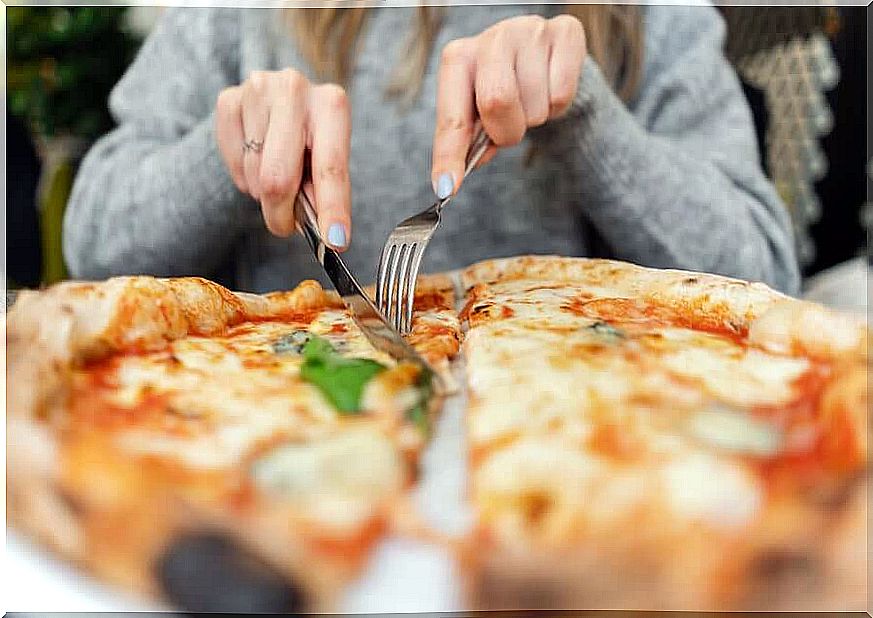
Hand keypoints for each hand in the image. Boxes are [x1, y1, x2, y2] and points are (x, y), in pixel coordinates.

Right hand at [215, 69, 351, 248]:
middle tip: (285, 224)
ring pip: (253, 174)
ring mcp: (258, 91)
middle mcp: (295, 90)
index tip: (335, 241)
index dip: (332, 208)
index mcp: (331, 105)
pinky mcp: (228, 99)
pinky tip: (255, 160)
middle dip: (280, 213)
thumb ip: (326, 191)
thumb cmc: (309, 139)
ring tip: (274, 174)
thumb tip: (326, 233)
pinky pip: (232, 161)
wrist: (277, 101)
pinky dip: (243, 175)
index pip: (330, 167)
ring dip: (262, 191)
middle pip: (277, 178)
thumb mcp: (327, 159)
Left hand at [431, 14, 585, 198]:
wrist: (546, 58)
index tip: (446, 187)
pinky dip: (558, 106)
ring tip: (531, 100)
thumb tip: (452, 179)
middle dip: (506, 131)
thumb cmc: (505, 87)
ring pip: (535, 106)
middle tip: (510, 127)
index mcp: (459, 58)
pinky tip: (551, 87)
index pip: (452, 116)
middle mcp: (493, 38)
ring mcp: (530, 31)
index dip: (449, 154)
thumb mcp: (478, 113)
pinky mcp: (566, 32)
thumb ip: (467, 141)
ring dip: (535, 118)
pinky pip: (562, 95)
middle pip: (497, 102)